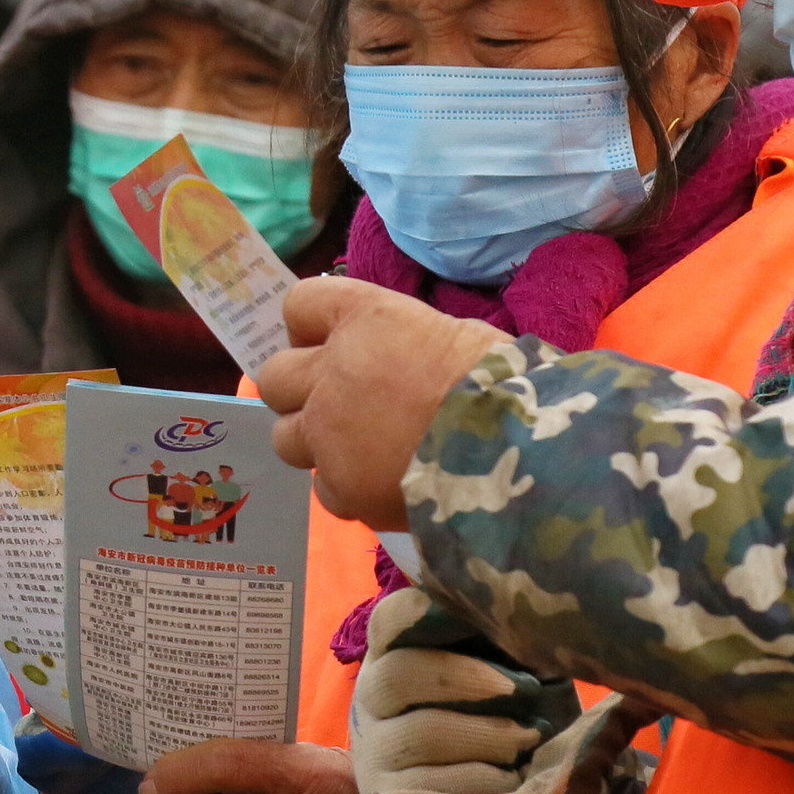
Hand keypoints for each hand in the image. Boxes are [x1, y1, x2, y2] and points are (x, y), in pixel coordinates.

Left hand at [257, 278, 501, 530]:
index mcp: (364, 319)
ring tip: (357, 450)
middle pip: (274, 378)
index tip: (328, 341)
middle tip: (338, 402)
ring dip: (315, 442)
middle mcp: (331, 372)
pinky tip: (383, 485)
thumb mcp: (458, 336)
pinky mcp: (341, 488)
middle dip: (299, 390)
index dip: (311, 326)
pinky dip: (347, 487)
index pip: (299, 305)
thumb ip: (406, 342)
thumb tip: (398, 357)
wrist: (519, 455)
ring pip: (285, 438)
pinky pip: (323, 488)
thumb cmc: (506, 382)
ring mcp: (328, 434)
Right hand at [345, 588, 565, 793]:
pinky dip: (489, 778)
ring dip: (490, 734)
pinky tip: (516, 777)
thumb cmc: (508, 716)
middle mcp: (371, 701)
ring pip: (424, 733)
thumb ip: (498, 632)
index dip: (430, 612)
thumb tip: (518, 601)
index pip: (390, 620)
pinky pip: (440, 787)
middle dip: (471, 679)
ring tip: (532, 736)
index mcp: (392, 655)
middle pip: (401, 674)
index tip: (489, 614)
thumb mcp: (504, 665)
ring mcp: (375, 753)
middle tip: (527, 689)